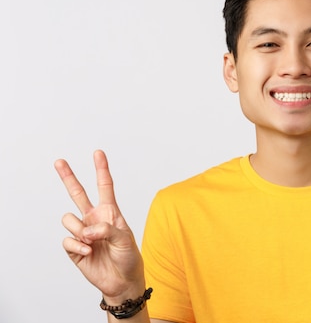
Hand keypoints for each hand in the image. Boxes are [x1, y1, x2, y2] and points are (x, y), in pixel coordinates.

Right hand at [55, 150, 144, 302]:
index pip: (104, 186)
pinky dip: (78, 246)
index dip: (101, 169)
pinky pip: (67, 239)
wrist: (121, 280)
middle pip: (78, 193)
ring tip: (94, 243)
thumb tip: (87, 230)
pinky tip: (88, 253)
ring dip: (81, 230)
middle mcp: (94, 218)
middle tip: (59, 161)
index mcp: (110, 212)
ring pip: (69, 218)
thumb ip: (107, 229)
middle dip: (68, 177)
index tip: (98, 153)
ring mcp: (82, 232)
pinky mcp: (74, 247)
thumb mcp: (125, 238)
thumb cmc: (128, 257)